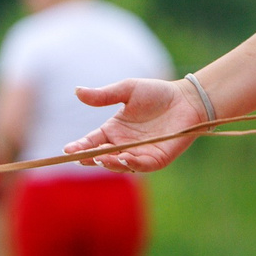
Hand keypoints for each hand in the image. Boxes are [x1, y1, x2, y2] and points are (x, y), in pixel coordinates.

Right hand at [63, 77, 205, 172]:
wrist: (187, 100)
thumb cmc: (157, 93)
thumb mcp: (127, 89)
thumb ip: (103, 95)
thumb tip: (76, 91)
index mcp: (113, 131)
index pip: (91, 142)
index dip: (79, 147)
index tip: (68, 150)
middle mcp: (123, 145)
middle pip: (102, 157)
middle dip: (91, 158)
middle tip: (84, 156)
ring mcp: (139, 154)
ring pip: (119, 164)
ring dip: (109, 163)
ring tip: (100, 158)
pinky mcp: (157, 159)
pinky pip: (141, 165)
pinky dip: (131, 164)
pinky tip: (123, 158)